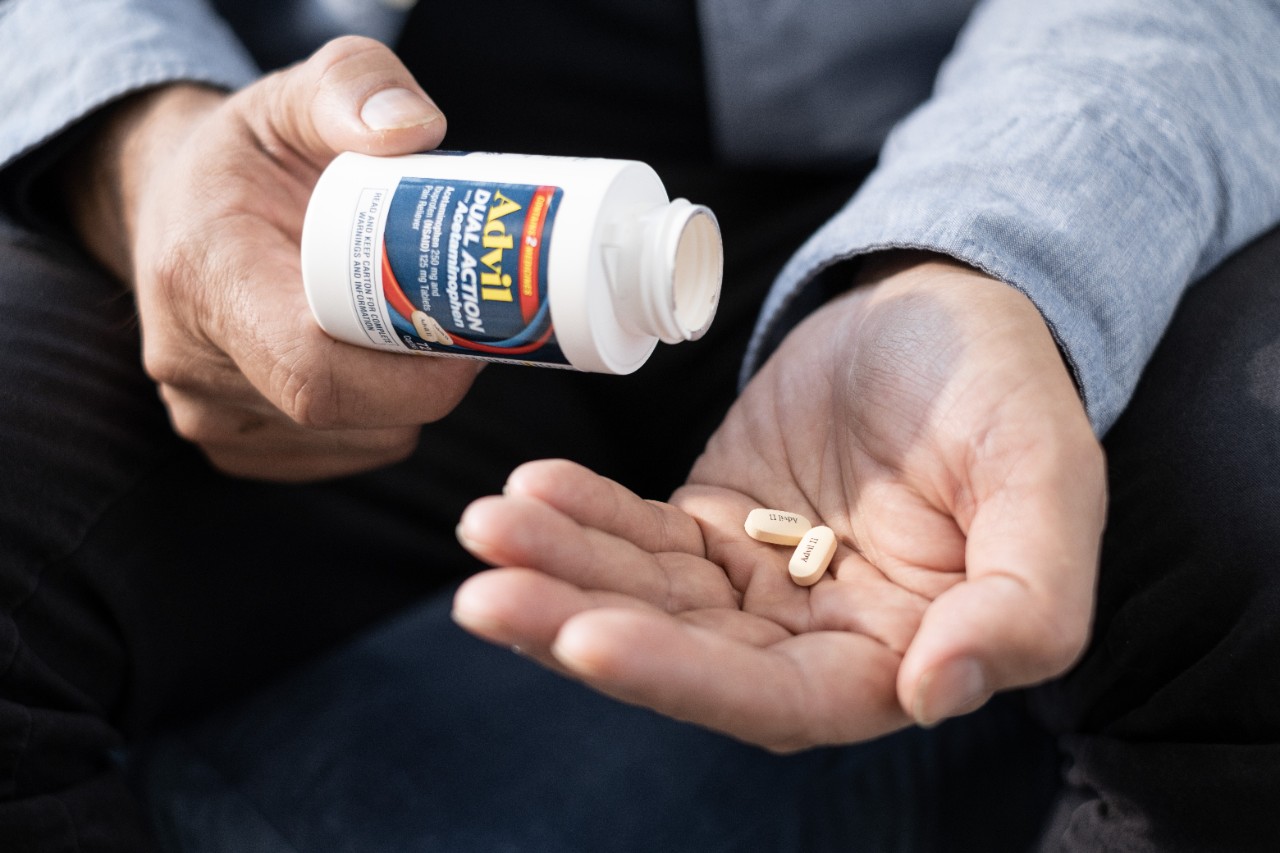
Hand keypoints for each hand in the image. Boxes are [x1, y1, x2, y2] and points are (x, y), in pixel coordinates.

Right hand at [63, 37, 481, 480]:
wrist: (175, 208)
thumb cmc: (247, 157)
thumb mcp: (294, 96)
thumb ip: (354, 84)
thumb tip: (416, 132)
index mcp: (206, 276)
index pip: (318, 373)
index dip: (414, 373)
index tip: (473, 333)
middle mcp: (192, 363)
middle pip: (351, 412)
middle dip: (430, 378)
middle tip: (472, 324)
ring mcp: (209, 417)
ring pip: (361, 441)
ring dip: (412, 398)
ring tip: (420, 330)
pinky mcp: (236, 447)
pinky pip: (344, 453)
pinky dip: (384, 418)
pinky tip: (382, 363)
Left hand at [452, 254, 1105, 749]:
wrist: (944, 304)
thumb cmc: (1007, 387)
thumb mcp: (1046, 476)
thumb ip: (1027, 595)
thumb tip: (942, 691)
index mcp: (903, 652)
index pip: (786, 700)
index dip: (686, 679)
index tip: (589, 639)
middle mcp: (820, 638)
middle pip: (688, 660)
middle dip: (583, 628)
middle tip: (489, 592)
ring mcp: (760, 585)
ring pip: (647, 600)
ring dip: (563, 570)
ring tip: (488, 527)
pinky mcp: (715, 528)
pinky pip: (639, 536)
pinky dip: (583, 517)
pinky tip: (528, 493)